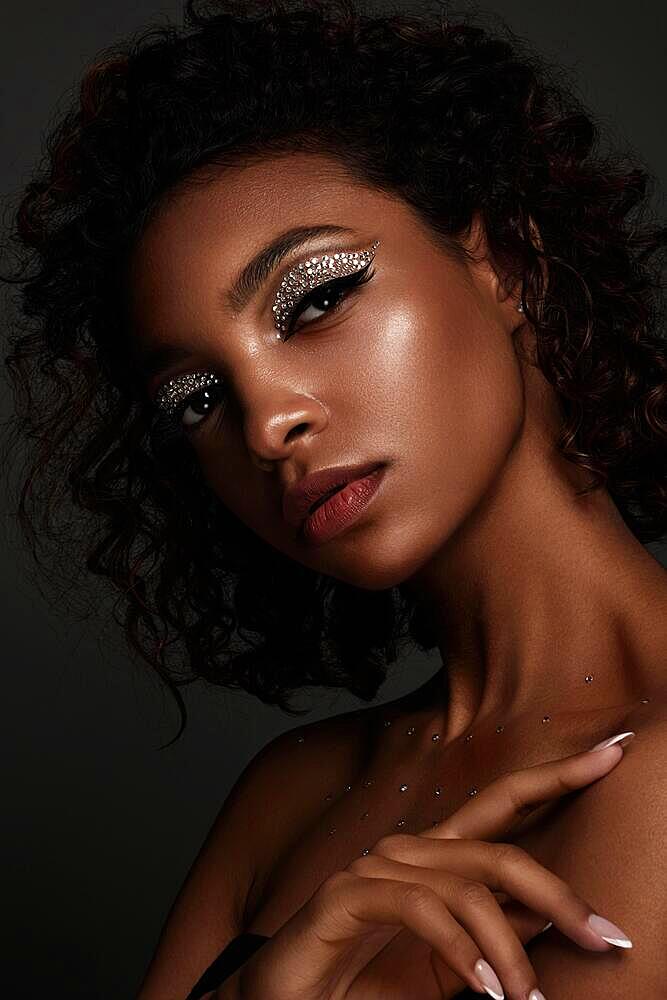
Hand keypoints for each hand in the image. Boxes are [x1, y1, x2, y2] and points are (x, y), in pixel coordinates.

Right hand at [234, 738, 630, 999]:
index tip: (614, 751)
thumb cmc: (364, 983)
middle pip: (498, 850)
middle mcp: (408, 850)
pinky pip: (421, 910)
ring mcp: (375, 868)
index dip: (558, 774)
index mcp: (435, 858)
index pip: (503, 803)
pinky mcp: (346, 896)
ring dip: (509, 949)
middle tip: (609, 939)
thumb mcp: (449, 966)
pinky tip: (485, 987)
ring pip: (467, 886)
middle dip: (559, 894)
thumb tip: (552, 919)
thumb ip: (495, 937)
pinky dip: (461, 949)